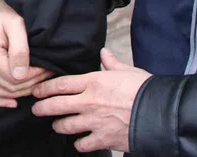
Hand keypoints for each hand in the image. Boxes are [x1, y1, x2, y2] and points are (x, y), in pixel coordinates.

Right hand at [0, 0, 52, 107]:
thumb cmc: (7, 12)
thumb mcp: (17, 25)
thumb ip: (20, 50)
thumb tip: (20, 76)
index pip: (14, 78)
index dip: (34, 76)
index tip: (48, 67)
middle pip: (7, 87)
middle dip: (30, 83)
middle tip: (47, 73)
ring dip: (19, 92)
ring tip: (36, 82)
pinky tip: (13, 102)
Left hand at [32, 49, 150, 152]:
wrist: (161, 112)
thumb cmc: (145, 89)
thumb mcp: (127, 70)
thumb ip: (112, 62)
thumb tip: (105, 52)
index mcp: (93, 82)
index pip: (61, 84)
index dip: (45, 88)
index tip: (37, 91)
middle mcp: (89, 102)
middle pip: (56, 105)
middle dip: (42, 108)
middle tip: (36, 109)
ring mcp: (94, 122)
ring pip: (65, 126)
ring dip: (59, 126)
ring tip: (57, 125)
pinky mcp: (103, 139)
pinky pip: (83, 144)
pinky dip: (80, 144)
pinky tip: (80, 142)